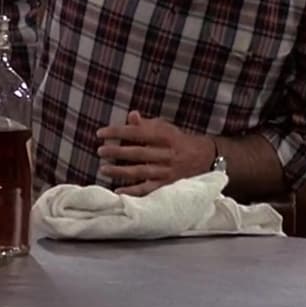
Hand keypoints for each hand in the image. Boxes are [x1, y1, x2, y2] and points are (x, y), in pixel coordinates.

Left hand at [96, 111, 215, 196]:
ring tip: (103, 169)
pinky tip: (118, 191)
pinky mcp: (168, 185)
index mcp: (164, 136)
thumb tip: (131, 115)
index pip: (137, 132)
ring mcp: (167, 171)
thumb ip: (147, 124)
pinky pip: (149, 189)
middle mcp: (166, 154)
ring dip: (120, 171)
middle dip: (116, 152)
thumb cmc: (178, 140)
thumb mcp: (165, 128)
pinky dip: (133, 191)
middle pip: (138, 153)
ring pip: (141, 171)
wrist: (205, 158)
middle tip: (100, 151)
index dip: (118, 132)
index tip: (100, 133)